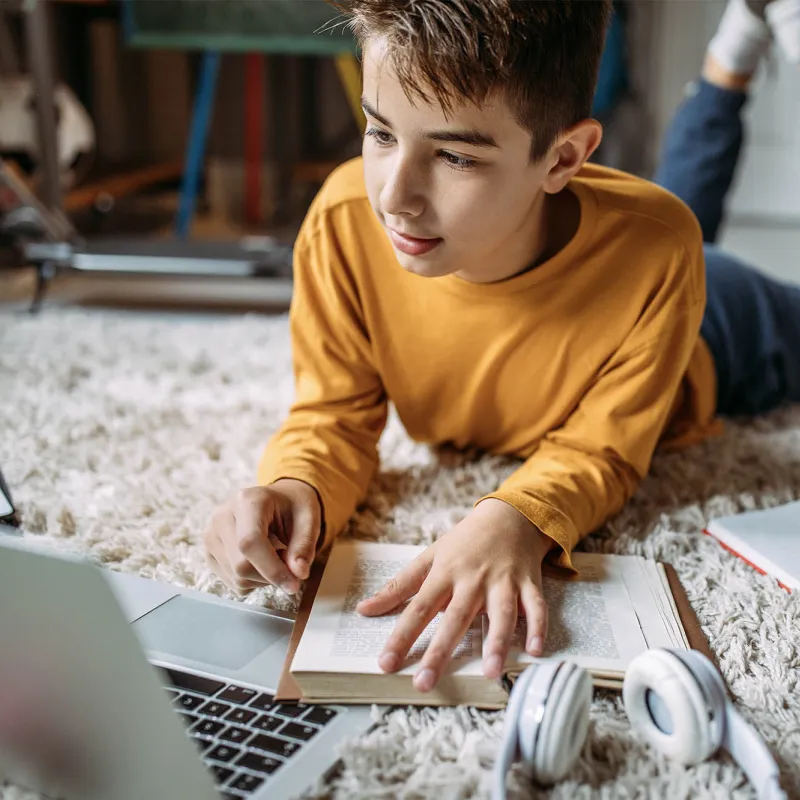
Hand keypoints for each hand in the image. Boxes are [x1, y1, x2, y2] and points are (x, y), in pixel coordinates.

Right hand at [204, 479, 321, 594]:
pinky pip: (232, 583)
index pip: (250, 542)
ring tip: (275, 556)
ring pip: (237, 579)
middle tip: (290, 562)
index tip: (294, 585)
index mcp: (247, 501)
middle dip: (271, 575)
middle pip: (241, 566)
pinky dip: (253, 581)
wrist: (275, 501)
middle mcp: (221, 517)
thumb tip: (298, 573)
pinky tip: (261, 561)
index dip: (272, 569)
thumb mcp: (309, 519)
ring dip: (263, 579)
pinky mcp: (209, 553)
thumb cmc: (292, 507)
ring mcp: (211, 536)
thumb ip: (304, 545)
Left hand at [357, 498, 553, 691]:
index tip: (386, 664)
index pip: (418, 609)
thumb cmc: (464, 541)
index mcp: (445, 573)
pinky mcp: (528, 582)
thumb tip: (362, 609)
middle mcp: (472, 579)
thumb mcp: (429, 557)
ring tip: (491, 672)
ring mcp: (502, 581)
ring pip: (501, 613)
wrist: (508, 515)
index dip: (401, 637)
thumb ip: (398, 586)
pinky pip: (535, 607)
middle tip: (425, 683)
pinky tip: (535, 651)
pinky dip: (537, 627)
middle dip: (440, 652)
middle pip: (455, 617)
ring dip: (497, 641)